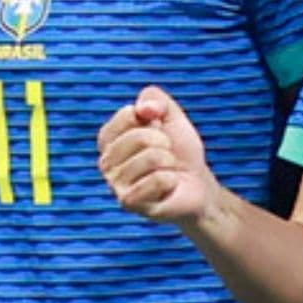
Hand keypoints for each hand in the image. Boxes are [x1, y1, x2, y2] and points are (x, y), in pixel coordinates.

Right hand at [97, 87, 214, 224]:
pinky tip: (168, 186)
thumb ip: (155, 99)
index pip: (128, 114)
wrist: (196, 184)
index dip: (154, 117)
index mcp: (109, 139)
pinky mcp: (130, 202)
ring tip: (167, 170)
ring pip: (152, 158)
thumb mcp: (171, 116)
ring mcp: (116, 184)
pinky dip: (172, 180)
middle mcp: (106, 161)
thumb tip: (144, 109)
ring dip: (169, 162)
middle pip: (139, 137)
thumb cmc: (179, 151)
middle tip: (167, 153)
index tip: (159, 130)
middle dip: (164, 142)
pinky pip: (159, 180)